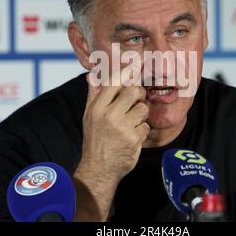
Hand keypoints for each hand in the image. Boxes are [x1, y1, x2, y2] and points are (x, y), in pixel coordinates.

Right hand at [73, 71, 149, 220]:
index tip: (135, 67)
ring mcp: (123, 127)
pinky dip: (142, 131)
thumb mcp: (89, 116)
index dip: (127, 73)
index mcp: (97, 107)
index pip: (115, 82)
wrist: (98, 168)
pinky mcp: (134, 139)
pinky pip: (146, 126)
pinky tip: (132, 137)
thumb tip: (92, 74)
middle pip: (134, 91)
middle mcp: (109, 115)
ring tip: (131, 122)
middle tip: (136, 100)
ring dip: (140, 115)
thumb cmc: (94, 139)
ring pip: (143, 108)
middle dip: (138, 94)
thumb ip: (93, 94)